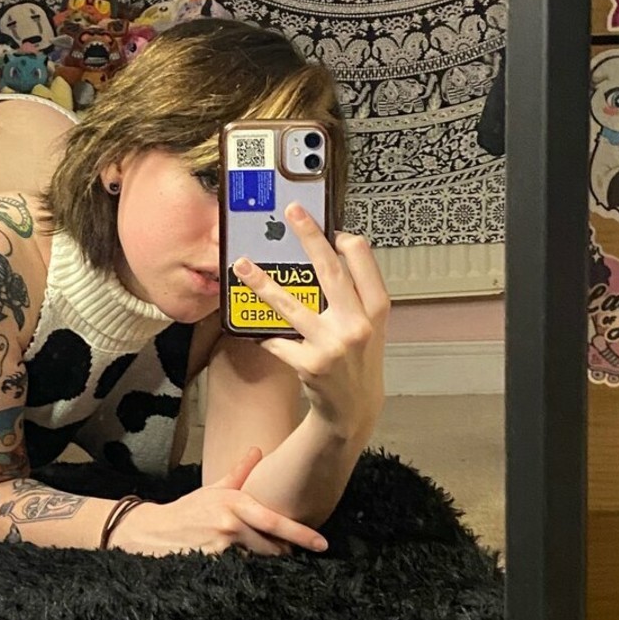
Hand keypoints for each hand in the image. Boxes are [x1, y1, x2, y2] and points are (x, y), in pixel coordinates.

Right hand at [107, 447, 328, 557]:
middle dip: (282, 553)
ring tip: (269, 566)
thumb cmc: (187, 511)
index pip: (275, 521)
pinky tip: (246, 575)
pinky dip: (247, 574)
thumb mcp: (213, 490)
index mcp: (234, 503)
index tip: (322, 543)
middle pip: (271, 547)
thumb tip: (257, 451)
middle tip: (289, 555)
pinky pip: (240, 573)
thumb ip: (239, 473)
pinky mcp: (211, 565)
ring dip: (265, 564)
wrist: (152, 531)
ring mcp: (220, 547)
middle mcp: (230, 524)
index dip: (301, 533)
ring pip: (257, 562)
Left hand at [233, 204, 389, 442]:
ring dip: (263, 284)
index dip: (344, 241)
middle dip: (310, 237)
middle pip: (330, 271)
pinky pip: (277, 339)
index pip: (363, 261)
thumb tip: (331, 251)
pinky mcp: (309, 364)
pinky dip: (265, 333)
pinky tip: (256, 329)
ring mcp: (332, 345)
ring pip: (292, 305)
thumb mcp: (370, 325)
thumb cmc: (359, 359)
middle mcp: (357, 325)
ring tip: (242, 265)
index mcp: (376, 310)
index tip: (329, 227)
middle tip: (292, 212)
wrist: (354, 408)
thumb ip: (356, 294)